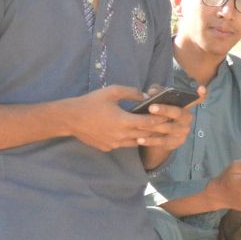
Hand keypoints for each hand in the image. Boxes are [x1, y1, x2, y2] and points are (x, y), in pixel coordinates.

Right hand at [66, 85, 181, 151]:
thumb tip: (146, 96)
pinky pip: (124, 144)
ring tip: (155, 130)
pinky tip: (134, 134)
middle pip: (145, 134)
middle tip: (168, 124)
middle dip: (157, 129)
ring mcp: (114, 144)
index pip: (148, 123)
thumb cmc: (91, 102)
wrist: (70, 118)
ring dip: (145, 137)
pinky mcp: (108, 147)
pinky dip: (131, 139)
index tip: (170, 115)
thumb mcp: (112, 92)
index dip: (160, 120)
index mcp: (123, 121)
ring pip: (136, 142)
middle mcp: (121, 135)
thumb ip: (131, 92)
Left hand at [137, 85, 202, 153]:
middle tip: (151, 107)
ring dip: (153, 126)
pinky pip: (163, 142)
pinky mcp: (177, 142)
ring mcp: (183, 131)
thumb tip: (151, 93)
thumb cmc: (160, 113)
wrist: (160, 136)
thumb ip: (156, 93)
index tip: (201, 89)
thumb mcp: (158, 101)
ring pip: (169, 128)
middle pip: (178, 113)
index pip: (197, 99)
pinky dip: (151, 141)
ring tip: (140, 125)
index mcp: (185, 105)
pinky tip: (140, 139)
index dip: (201, 95)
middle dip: (165, 110)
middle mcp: (187, 118)